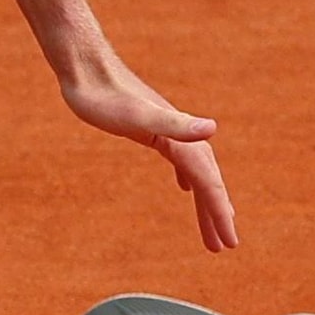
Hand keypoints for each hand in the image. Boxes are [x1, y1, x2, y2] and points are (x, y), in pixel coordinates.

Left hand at [59, 52, 239, 251]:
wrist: (85, 68)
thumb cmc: (104, 96)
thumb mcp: (138, 115)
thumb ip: (176, 124)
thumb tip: (213, 129)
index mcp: (180, 138)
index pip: (207, 183)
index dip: (219, 213)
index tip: (229, 242)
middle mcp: (180, 135)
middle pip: (206, 182)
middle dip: (216, 214)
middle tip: (225, 246)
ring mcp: (167, 132)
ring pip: (194, 173)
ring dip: (204, 201)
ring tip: (211, 229)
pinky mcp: (150, 130)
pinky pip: (179, 160)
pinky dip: (187, 178)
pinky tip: (184, 187)